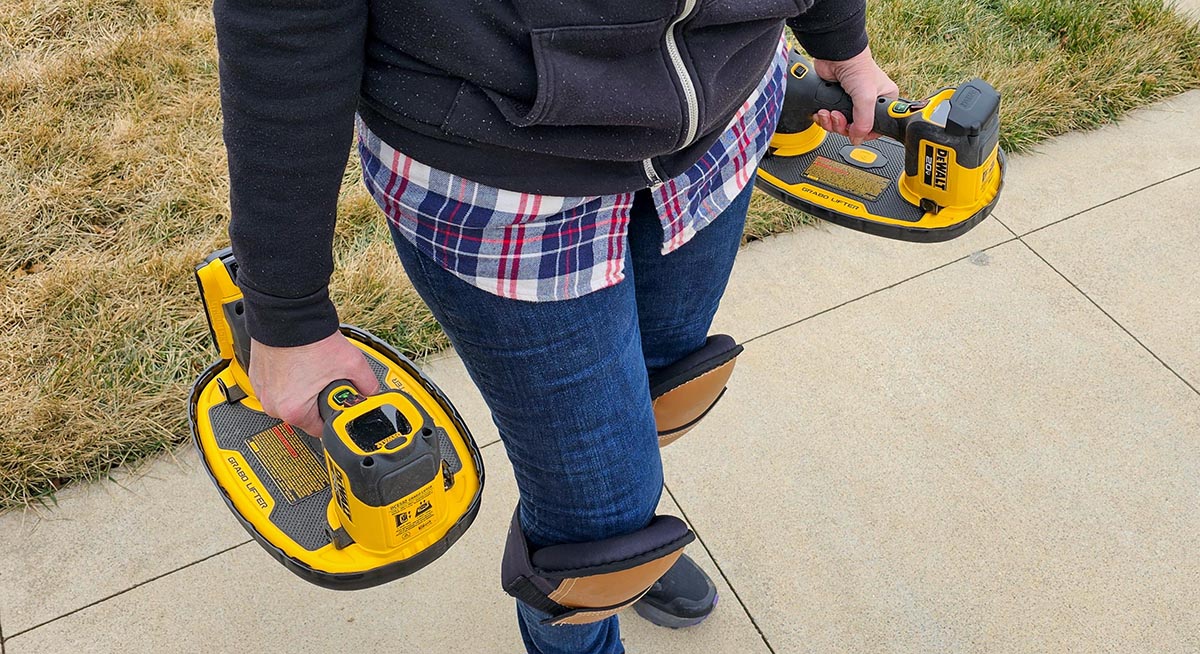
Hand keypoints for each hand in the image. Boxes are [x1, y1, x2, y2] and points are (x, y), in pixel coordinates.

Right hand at [248, 331, 379, 436]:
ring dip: (303, 389)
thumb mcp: (351, 363)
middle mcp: (272, 405)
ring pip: (290, 399)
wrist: (287, 313)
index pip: (320, 429)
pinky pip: (278, 385)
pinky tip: (300, 362)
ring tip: (313, 368)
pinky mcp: (258, 376)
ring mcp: (262, 390)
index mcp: (292, 411)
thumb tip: (372, 393)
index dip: (334, 416)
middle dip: (320, 400)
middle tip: (328, 380)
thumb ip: (368, 384)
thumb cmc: (310, 339)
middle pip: (305, 414)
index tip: (338, 404)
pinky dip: (289, 377)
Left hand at [812, 46, 899, 144]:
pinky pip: (828, 119)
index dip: (863, 133)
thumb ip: (864, 122)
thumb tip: (857, 139)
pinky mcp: (834, 100)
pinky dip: (823, 118)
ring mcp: (850, 102)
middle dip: (842, 126)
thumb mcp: (866, 98)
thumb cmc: (857, 67)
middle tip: (838, 117)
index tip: (855, 131)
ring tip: (828, 112)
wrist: (835, 54)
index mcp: (883, 100)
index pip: (876, 127)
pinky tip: (822, 110)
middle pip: (854, 128)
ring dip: (831, 123)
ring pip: (839, 125)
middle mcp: (867, 102)